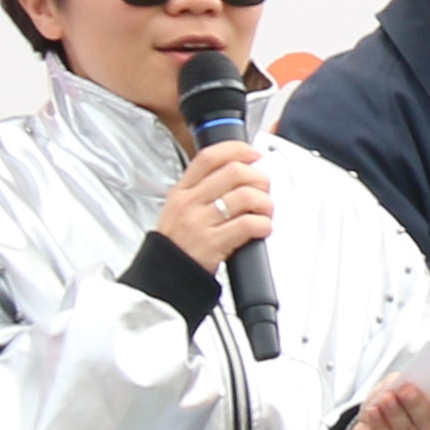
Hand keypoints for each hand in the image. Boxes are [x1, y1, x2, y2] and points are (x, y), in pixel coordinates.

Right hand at [155, 139, 272, 279]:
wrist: (164, 279)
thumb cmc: (177, 245)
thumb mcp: (179, 209)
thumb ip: (201, 190)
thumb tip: (236, 172)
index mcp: (182, 191)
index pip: (209, 157)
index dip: (236, 150)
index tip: (253, 154)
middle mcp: (190, 203)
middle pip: (233, 173)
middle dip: (258, 178)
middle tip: (264, 189)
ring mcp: (200, 223)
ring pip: (245, 197)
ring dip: (264, 203)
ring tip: (264, 212)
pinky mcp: (213, 244)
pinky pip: (248, 225)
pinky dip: (263, 224)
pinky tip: (261, 228)